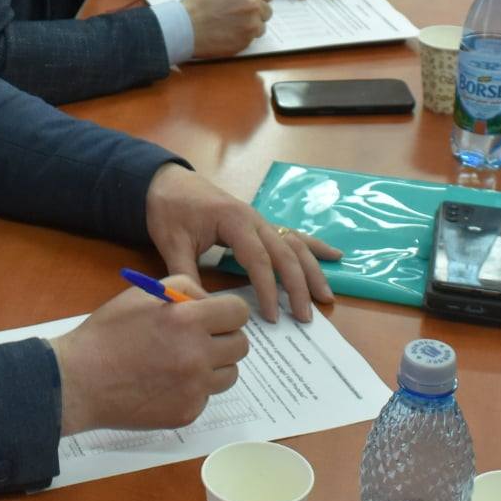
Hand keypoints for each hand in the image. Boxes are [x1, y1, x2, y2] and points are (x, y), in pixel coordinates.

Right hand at [48, 275, 250, 433]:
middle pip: (240, 345)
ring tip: (182, 362)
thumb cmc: (107, 333)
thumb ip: (185, 289)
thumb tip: (210, 303)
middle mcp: (197, 355)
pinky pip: (206, 396)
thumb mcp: (142, 293)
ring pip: (229, 374)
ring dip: (213, 366)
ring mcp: (194, 388)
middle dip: (224, 339)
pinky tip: (166, 383)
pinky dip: (192, 390)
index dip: (228, 313)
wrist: (79, 381)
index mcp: (188, 320)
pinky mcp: (187, 412)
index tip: (217, 317)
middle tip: (201, 340)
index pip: (238, 313)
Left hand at [142, 163, 339, 323]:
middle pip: (285, 253)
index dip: (266, 289)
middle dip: (297, 286)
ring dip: (312, 271)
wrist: (166, 182)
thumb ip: (187, 276)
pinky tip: (334, 256)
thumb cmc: (169, 211)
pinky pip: (292, 234)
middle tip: (305, 317)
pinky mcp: (261, 223)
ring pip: (294, 244)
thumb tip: (201, 309)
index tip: (272, 316)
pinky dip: (313, 246)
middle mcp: (254, 218)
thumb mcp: (172, 244)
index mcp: (233, 221)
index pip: (258, 259)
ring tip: (326, 296)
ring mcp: (260, 219)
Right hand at [180, 0, 273, 58]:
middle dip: (256, 13)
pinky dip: (243, 37)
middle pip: (267, 11)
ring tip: (233, 25)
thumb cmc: (197, 4)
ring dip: (251, 26)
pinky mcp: (246, 40)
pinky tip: (229, 33)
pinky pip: (252, 38)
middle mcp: (252, 3)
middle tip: (240, 15)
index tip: (254, 1)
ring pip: (261, 26)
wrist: (185, 27)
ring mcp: (251, 24)